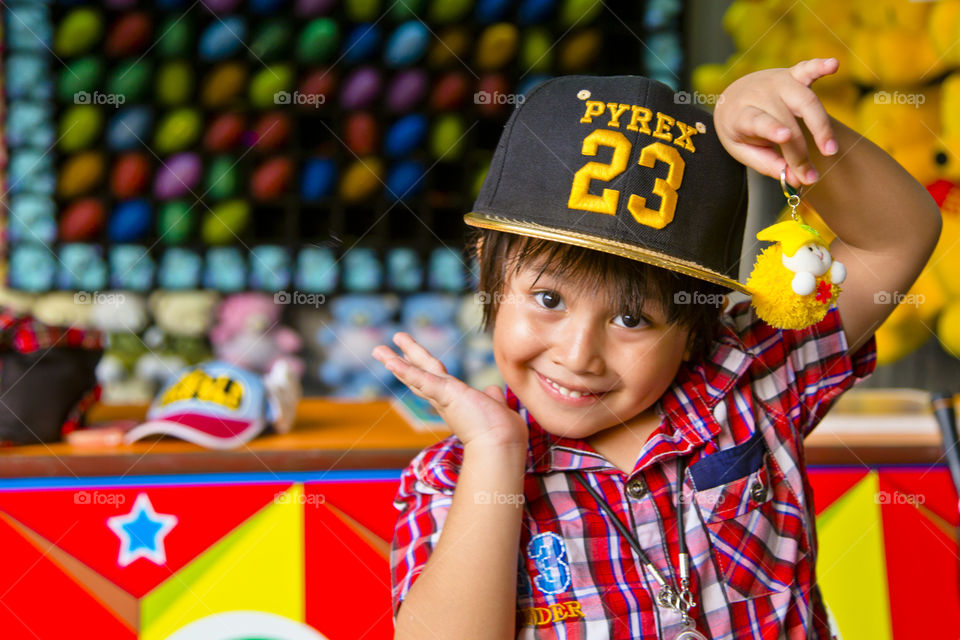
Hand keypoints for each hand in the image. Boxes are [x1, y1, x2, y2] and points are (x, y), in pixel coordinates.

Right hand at [372, 332, 527, 448]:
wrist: (502, 443)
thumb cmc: (501, 430)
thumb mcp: (494, 405)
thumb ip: (491, 395)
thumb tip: (493, 389)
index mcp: (453, 400)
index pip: (431, 380)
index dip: (417, 369)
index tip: (406, 359)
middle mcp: (444, 399)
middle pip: (416, 375)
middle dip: (400, 360)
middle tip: (379, 350)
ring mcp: (443, 397)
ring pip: (415, 375)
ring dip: (396, 361)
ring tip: (378, 349)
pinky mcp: (445, 395)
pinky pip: (422, 380)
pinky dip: (406, 371)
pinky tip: (391, 362)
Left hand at [714, 58, 839, 187]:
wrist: (733, 98)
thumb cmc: (741, 130)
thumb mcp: (743, 150)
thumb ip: (768, 164)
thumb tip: (795, 180)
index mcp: (741, 113)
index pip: (758, 122)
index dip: (772, 128)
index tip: (786, 138)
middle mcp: (760, 95)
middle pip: (786, 119)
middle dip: (800, 149)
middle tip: (811, 174)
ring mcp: (777, 83)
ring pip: (804, 99)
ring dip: (821, 124)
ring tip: (830, 150)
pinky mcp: (793, 75)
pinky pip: (808, 69)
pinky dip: (821, 66)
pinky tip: (833, 65)